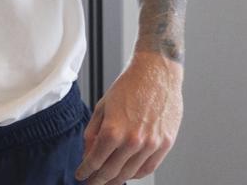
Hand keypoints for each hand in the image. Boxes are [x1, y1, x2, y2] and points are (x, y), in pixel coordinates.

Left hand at [77, 52, 182, 183]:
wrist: (156, 73)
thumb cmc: (128, 86)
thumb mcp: (102, 107)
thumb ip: (93, 132)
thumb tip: (88, 153)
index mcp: (113, 130)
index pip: (95, 161)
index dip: (85, 171)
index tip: (80, 175)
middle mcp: (133, 140)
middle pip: (111, 172)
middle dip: (98, 180)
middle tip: (92, 182)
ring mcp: (151, 144)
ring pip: (130, 173)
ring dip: (117, 180)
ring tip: (108, 180)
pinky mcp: (165, 144)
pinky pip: (149, 168)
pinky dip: (136, 174)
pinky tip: (127, 173)